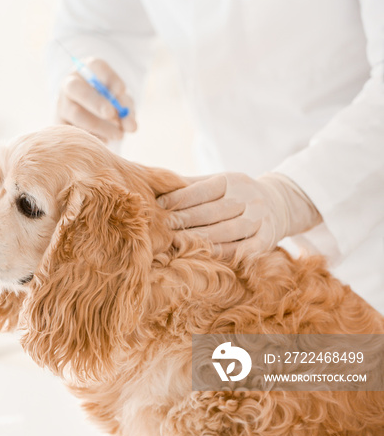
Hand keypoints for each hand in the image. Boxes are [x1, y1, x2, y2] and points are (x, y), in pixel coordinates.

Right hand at [56, 58, 135, 143]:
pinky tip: (105, 140)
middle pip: (76, 88)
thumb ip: (127, 111)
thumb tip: (131, 127)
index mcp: (87, 70)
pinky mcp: (59, 124)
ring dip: (99, 125)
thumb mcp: (121, 103)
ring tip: (118, 134)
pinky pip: (74, 132)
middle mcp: (70, 84)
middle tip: (112, 114)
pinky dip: (93, 137)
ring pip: (76, 113)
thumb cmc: (110, 105)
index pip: (95, 66)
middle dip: (95, 101)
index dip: (108, 77)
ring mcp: (62, 105)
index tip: (121, 90)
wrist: (91, 120)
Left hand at [157, 172, 321, 257]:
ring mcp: (259, 219)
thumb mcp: (217, 182)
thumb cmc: (234, 194)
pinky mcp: (268, 239)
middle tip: (165, 226)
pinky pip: (246, 248)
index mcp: (232, 180)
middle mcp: (248, 198)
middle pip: (213, 211)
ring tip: (178, 241)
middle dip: (187, 219)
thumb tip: (155, 186)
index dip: (181, 197)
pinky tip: (208, 255)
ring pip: (229, 230)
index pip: (204, 189)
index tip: (160, 205)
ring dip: (202, 237)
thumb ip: (190, 185)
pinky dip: (227, 252)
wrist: (279, 202)